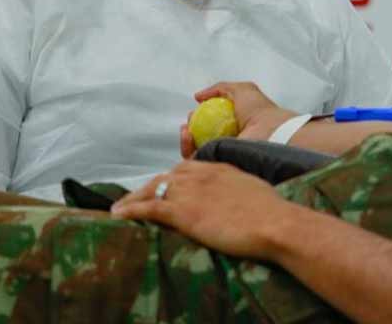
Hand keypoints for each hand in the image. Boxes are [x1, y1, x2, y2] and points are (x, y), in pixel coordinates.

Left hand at [111, 160, 293, 258]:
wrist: (273, 222)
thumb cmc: (271, 212)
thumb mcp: (253, 191)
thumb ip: (238, 191)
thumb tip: (237, 200)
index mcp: (219, 169)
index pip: (187, 168)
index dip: (172, 179)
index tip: (165, 187)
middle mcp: (200, 175)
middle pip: (166, 177)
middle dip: (150, 187)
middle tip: (137, 198)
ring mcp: (189, 192)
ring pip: (152, 189)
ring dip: (134, 198)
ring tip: (120, 208)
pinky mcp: (182, 212)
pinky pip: (148, 207)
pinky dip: (130, 210)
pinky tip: (118, 215)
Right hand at [180, 82, 296, 157]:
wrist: (270, 130)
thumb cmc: (260, 110)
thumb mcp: (241, 90)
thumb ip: (219, 89)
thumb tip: (198, 97)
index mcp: (233, 128)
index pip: (208, 127)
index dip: (197, 120)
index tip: (192, 114)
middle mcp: (228, 144)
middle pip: (200, 141)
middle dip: (189, 132)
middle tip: (188, 124)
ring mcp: (224, 157)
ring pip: (195, 153)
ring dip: (186, 141)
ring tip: (187, 130)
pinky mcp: (220, 168)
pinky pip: (197, 162)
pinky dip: (187, 150)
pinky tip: (188, 136)